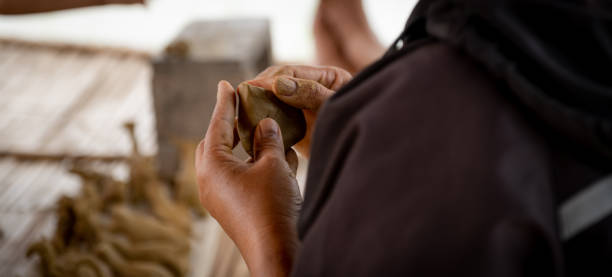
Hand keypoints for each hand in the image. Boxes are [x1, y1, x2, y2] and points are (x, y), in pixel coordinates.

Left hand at [195, 81, 301, 276]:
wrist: (276, 250)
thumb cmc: (272, 206)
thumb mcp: (273, 165)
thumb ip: (268, 139)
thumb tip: (265, 124)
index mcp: (212, 166)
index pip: (217, 125)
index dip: (224, 103)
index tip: (226, 85)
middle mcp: (209, 181)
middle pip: (215, 143)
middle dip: (229, 126)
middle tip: (241, 109)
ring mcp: (218, 197)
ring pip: (227, 162)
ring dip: (244, 147)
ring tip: (261, 134)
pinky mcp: (231, 208)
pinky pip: (236, 178)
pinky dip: (251, 166)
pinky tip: (272, 161)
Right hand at [249, 65, 351, 157]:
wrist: (362, 158)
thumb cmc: (358, 127)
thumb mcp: (336, 107)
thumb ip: (312, 94)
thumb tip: (279, 84)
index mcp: (327, 77)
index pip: (292, 72)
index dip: (269, 79)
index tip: (251, 87)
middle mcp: (313, 90)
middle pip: (278, 85)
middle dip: (259, 91)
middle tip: (239, 100)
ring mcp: (304, 109)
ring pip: (274, 103)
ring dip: (257, 108)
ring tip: (240, 115)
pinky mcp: (298, 128)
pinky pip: (276, 123)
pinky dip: (263, 125)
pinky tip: (250, 131)